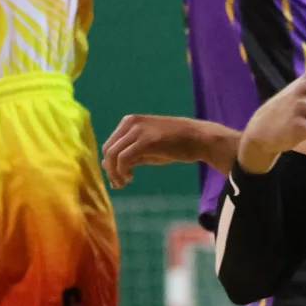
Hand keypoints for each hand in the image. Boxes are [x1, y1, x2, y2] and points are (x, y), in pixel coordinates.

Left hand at [103, 114, 223, 187]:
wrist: (198, 138)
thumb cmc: (175, 144)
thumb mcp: (148, 148)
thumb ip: (129, 155)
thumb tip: (107, 166)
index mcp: (129, 121)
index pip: (109, 144)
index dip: (109, 164)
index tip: (116, 178)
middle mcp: (130, 123)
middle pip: (108, 150)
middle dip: (109, 170)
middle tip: (118, 184)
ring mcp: (137, 130)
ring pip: (113, 155)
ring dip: (114, 173)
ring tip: (123, 183)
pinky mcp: (146, 141)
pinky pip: (123, 159)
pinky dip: (122, 171)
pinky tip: (130, 178)